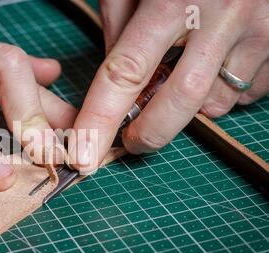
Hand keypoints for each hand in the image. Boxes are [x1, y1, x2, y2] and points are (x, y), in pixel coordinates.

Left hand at [69, 0, 267, 171]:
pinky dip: (224, 91)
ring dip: (193, 103)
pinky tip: (220, 62)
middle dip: (151, 133)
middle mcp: (221, 15)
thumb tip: (117, 82)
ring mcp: (259, 31)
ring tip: (190, 69)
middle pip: (180, 100)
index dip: (101, 118)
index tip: (85, 153)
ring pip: (216, 101)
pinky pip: (246, 93)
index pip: (126, 70)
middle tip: (133, 143)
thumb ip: (121, 24)